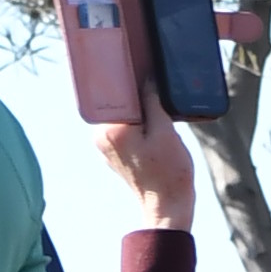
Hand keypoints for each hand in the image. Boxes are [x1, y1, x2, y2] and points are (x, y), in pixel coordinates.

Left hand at [89, 89, 197, 230]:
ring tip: (159, 105)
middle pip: (117, 103)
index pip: (115, 92)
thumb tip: (147, 78)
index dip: (130, 77)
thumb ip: (152, 101)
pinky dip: (138, 122)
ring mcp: (106, 147)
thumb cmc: (169, 171)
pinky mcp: (115, 154)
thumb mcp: (165, 131)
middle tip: (155, 83)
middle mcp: (101, 137)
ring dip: (140, 108)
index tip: (141, 65)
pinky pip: (125, 128)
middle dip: (136, 93)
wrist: (168, 206)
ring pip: (123, 115)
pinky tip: (155, 121)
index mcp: (110, 130)